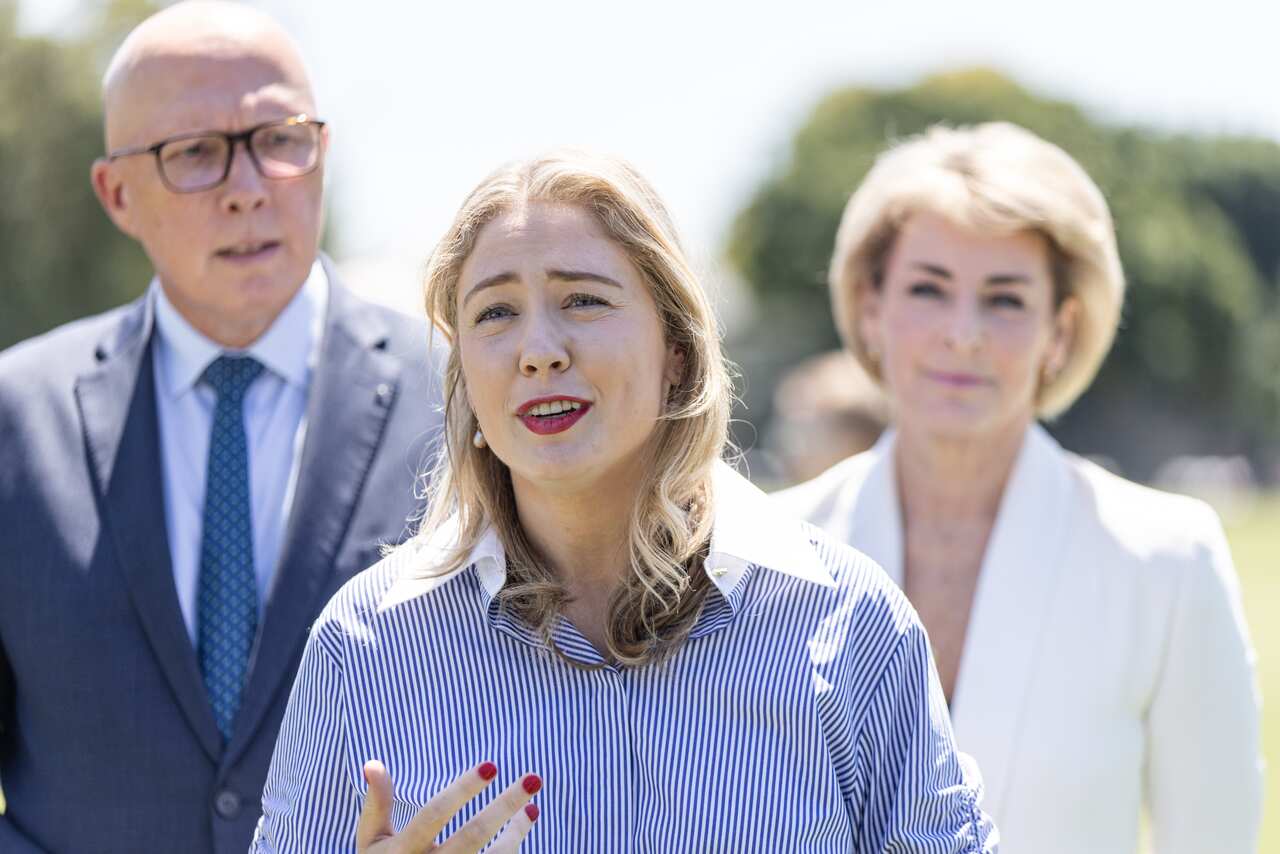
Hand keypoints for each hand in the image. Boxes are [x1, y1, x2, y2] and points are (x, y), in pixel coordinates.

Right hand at [356, 759, 540, 852]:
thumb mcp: (371, 840)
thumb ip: (376, 805)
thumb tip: (372, 764)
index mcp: (399, 852)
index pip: (434, 814)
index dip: (462, 789)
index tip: (492, 766)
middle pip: (471, 837)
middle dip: (505, 805)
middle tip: (534, 778)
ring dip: (517, 831)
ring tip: (532, 806)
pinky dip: (513, 847)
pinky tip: (520, 828)